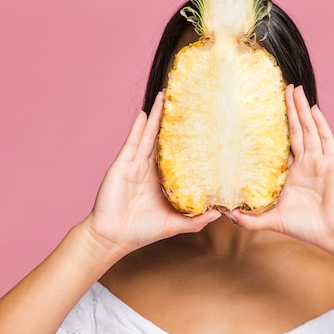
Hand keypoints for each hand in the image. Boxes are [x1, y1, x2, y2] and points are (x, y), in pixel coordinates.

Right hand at [83, 92, 219, 256]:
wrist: (113, 238)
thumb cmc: (142, 231)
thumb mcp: (176, 224)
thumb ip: (196, 220)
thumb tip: (220, 213)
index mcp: (162, 180)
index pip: (178, 155)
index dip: (187, 140)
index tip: (201, 125)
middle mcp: (149, 169)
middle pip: (162, 139)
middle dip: (171, 121)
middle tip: (183, 100)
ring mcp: (135, 165)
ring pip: (148, 135)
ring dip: (156, 116)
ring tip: (164, 96)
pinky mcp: (123, 165)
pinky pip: (132, 142)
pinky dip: (138, 127)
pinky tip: (146, 113)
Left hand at [229, 85, 333, 254]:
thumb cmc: (308, 228)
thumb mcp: (273, 221)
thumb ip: (251, 219)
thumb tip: (227, 214)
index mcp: (293, 175)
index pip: (281, 146)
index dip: (273, 129)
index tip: (262, 112)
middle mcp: (306, 164)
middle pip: (295, 130)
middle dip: (288, 110)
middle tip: (282, 88)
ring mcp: (320, 161)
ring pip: (308, 128)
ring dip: (301, 108)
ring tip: (295, 89)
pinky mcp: (333, 162)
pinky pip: (325, 138)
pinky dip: (319, 122)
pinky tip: (312, 107)